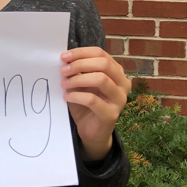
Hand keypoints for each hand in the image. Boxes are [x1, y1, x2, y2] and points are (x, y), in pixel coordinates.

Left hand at [61, 44, 132, 160]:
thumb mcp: (82, 85)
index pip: (101, 54)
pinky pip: (93, 100)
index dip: (82, 53)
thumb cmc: (87, 106)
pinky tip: (66, 97)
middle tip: (63, 70)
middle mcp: (123, 84)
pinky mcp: (111, 114)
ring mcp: (120, 99)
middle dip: (80, 64)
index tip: (64, 56)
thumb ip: (78, 72)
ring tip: (64, 84)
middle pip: (103, 64)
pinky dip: (77, 96)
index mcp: (117, 73)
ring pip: (101, 79)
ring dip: (78, 79)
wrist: (92, 132)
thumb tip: (65, 59)